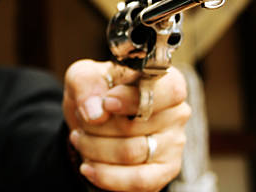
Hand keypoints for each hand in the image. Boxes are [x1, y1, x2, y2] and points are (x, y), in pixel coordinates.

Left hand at [63, 60, 189, 191]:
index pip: (168, 92)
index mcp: (167, 81)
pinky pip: (138, 180)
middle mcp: (177, 112)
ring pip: (131, 153)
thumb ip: (86, 84)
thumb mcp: (84, 76)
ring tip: (79, 138)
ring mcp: (173, 144)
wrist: (94, 119)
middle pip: (136, 125)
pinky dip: (107, 176)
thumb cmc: (96, 91)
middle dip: (97, 126)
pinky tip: (87, 166)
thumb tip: (96, 113)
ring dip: (94, 148)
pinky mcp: (164, 171)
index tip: (107, 103)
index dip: (134, 99)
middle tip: (82, 120)